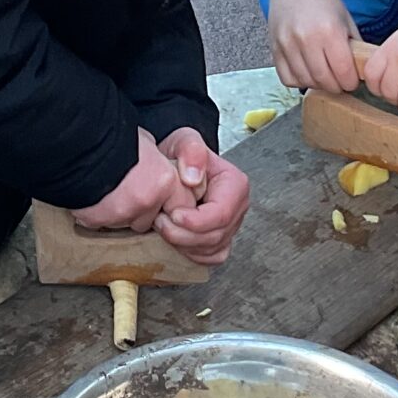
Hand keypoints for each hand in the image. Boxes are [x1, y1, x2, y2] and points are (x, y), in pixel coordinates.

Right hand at [74, 128, 182, 233]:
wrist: (76, 141)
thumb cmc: (111, 135)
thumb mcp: (145, 142)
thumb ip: (158, 163)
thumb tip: (160, 169)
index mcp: (164, 181)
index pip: (182, 205)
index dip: (171, 199)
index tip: (162, 193)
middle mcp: (146, 201)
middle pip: (152, 219)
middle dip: (144, 209)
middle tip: (131, 188)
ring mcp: (121, 214)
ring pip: (128, 223)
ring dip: (122, 212)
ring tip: (110, 190)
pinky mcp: (98, 221)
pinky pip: (103, 223)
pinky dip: (100, 213)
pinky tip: (94, 196)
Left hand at [153, 126, 250, 265]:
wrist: (175, 166)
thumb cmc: (182, 155)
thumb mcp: (184, 140)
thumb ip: (191, 151)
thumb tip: (194, 178)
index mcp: (235, 185)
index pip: (221, 214)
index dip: (195, 221)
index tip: (172, 215)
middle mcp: (237, 208)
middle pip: (216, 236)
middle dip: (184, 234)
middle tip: (160, 221)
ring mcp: (231, 226)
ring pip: (212, 249)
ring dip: (183, 244)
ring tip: (163, 226)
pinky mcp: (221, 240)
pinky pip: (211, 257)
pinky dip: (191, 254)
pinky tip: (176, 239)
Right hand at [268, 0, 361, 92]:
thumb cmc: (324, 1)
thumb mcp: (346, 20)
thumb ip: (355, 46)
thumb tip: (361, 72)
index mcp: (330, 32)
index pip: (343, 72)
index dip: (351, 82)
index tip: (352, 80)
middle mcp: (307, 40)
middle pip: (324, 81)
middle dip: (336, 86)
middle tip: (340, 81)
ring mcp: (288, 45)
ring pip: (306, 81)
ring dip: (318, 84)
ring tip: (324, 76)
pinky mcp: (275, 49)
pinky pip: (287, 78)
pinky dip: (298, 80)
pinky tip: (307, 72)